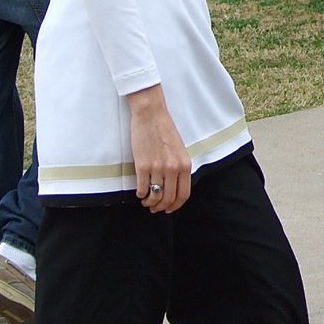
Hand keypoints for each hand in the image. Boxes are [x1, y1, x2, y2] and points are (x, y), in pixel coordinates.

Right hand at [126, 84, 191, 212]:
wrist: (151, 114)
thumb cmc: (164, 130)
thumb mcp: (179, 150)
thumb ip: (179, 168)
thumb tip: (174, 188)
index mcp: (184, 165)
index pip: (183, 195)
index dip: (175, 206)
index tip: (168, 209)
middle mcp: (173, 168)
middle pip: (168, 199)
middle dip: (161, 207)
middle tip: (154, 208)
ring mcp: (158, 168)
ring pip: (155, 196)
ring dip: (149, 202)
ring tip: (146, 201)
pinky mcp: (142, 165)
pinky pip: (142, 189)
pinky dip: (140, 194)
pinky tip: (139, 192)